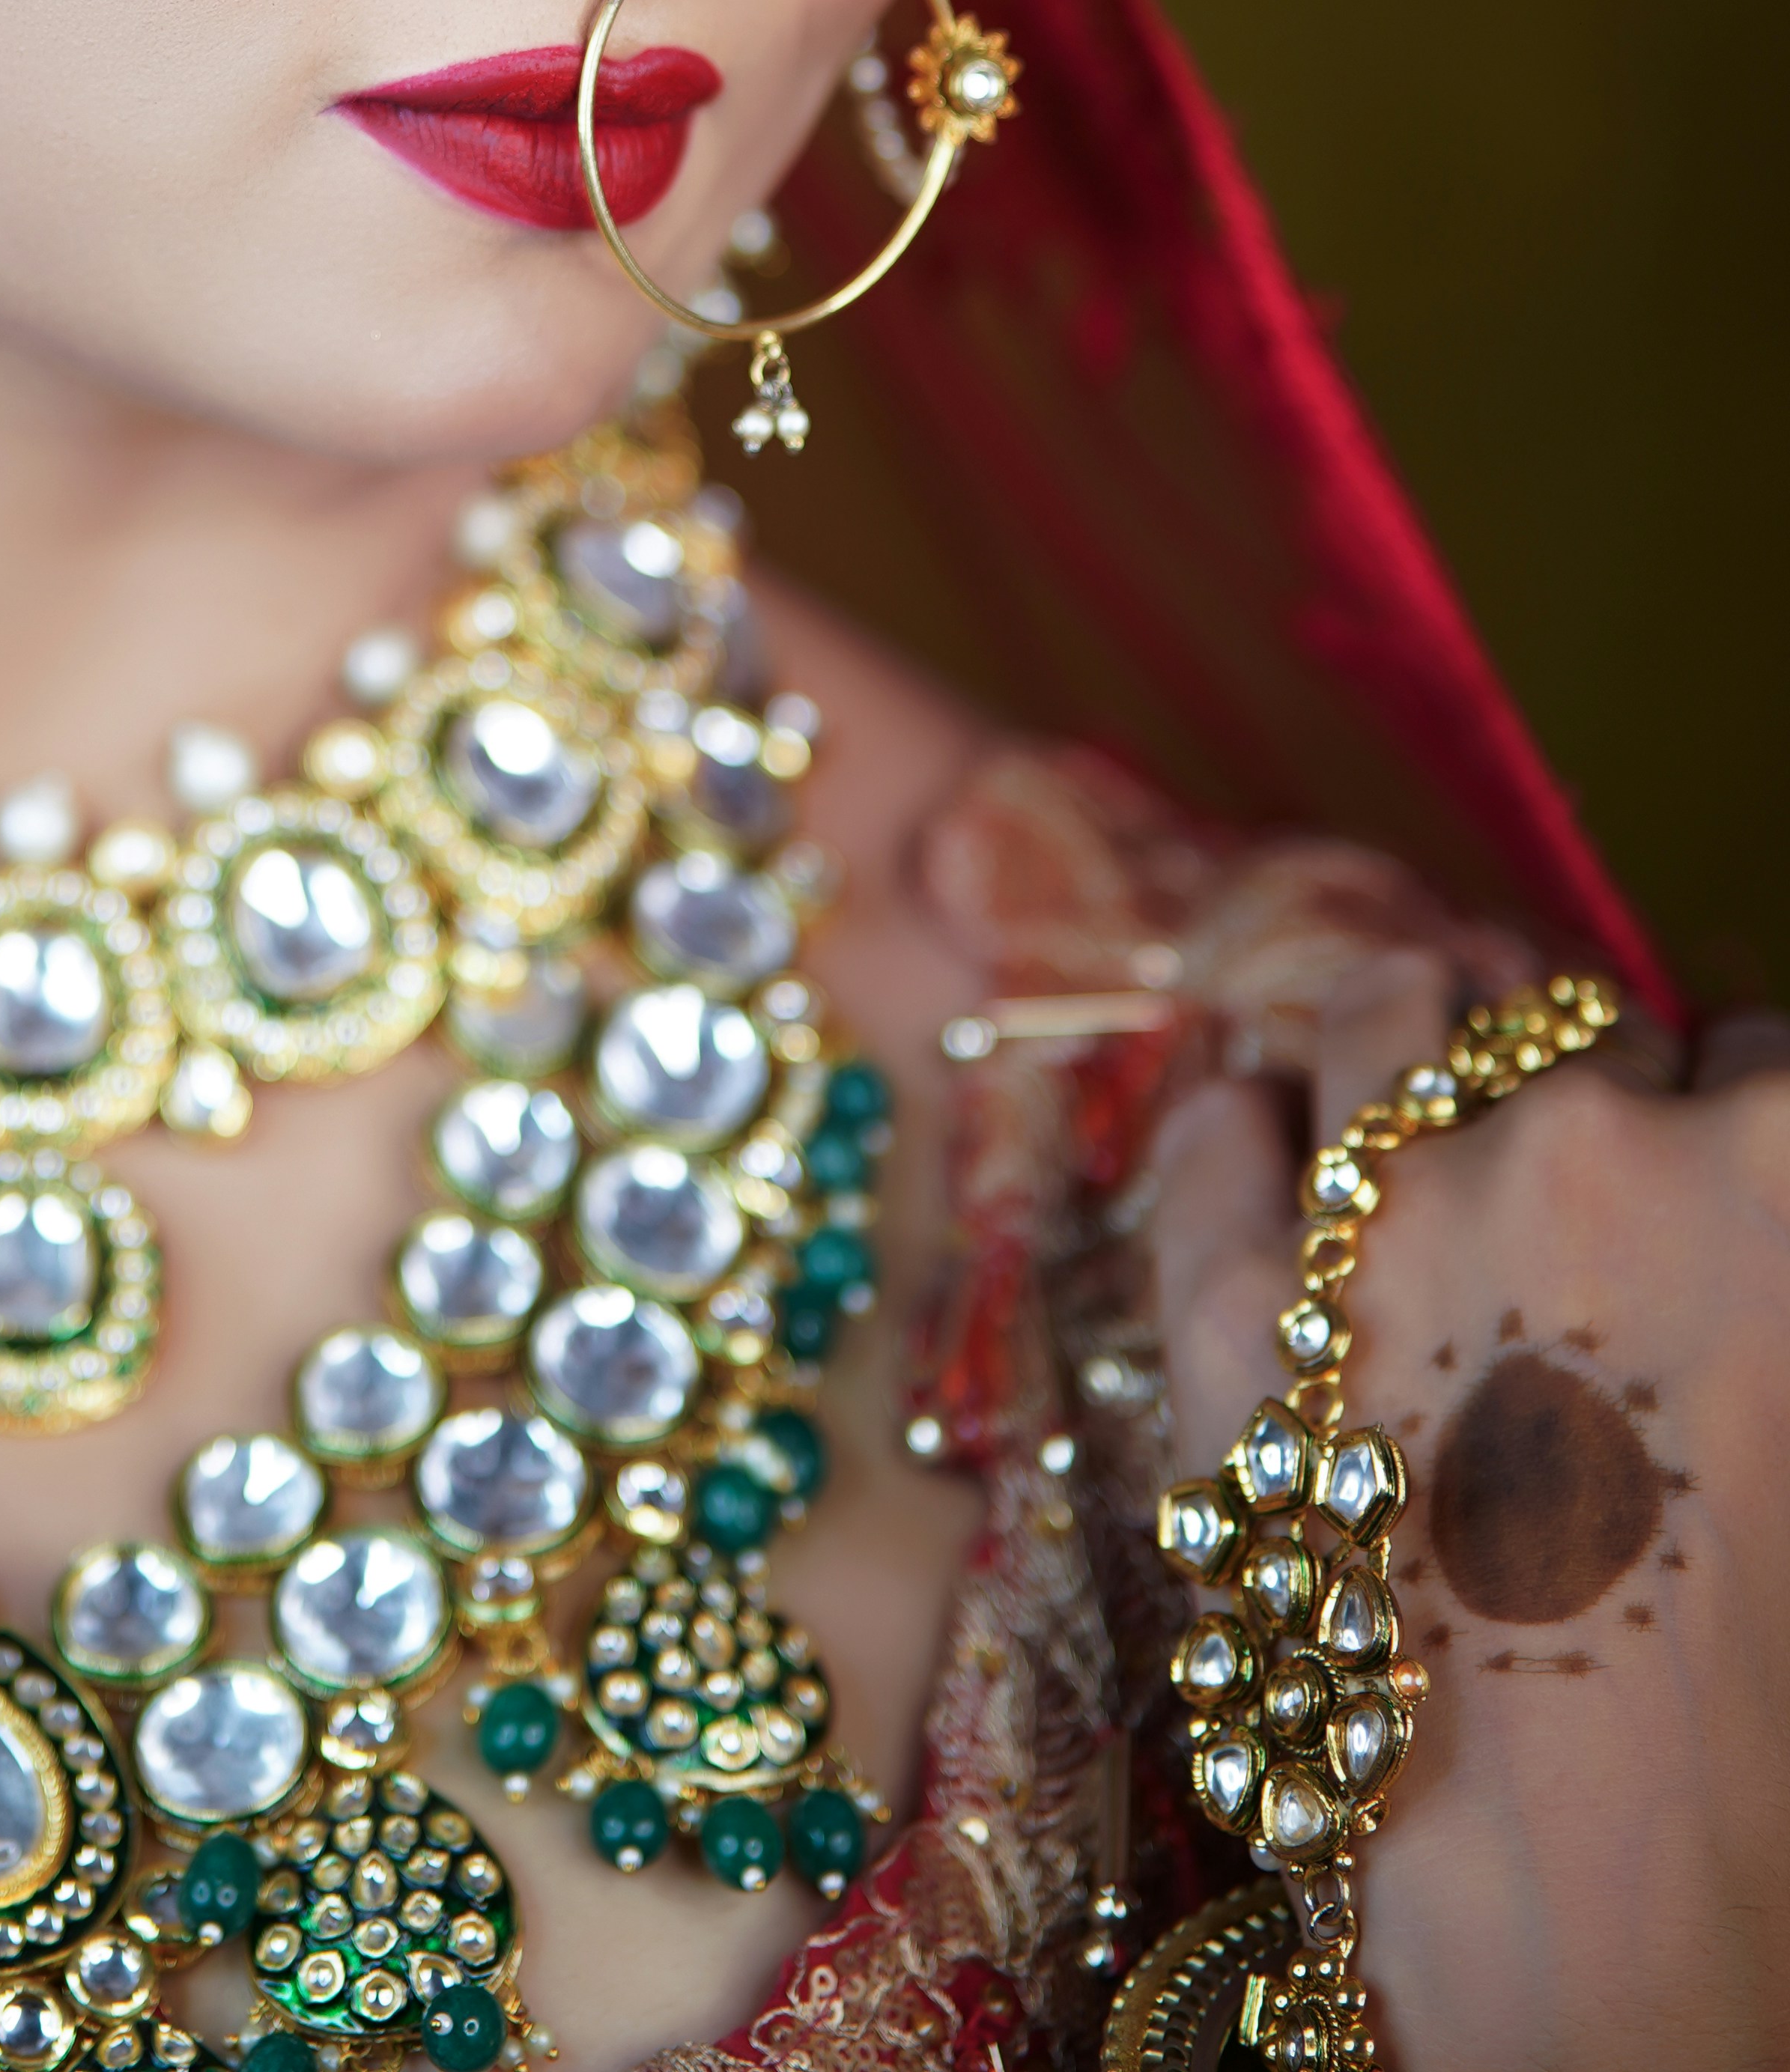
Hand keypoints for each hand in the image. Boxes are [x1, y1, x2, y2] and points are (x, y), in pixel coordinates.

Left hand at [1150, 956, 1789, 2071]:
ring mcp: (1392, 1223)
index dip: (1739, 1138)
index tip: (1718, 1196)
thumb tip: (1754, 1251)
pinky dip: (1231, 1120)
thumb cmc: (1776, 1734)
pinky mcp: (1241, 1318)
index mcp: (1787, 1172)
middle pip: (1581, 1039)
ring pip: (1392, 1014)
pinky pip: (1215, 1141)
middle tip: (1589, 1225)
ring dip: (1406, 1054)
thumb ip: (1779, 1278)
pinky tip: (1240, 1111)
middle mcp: (1589, 1152)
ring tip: (1404, 1107)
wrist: (1621, 1932)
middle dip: (1586, 1109)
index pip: (1764, 1064)